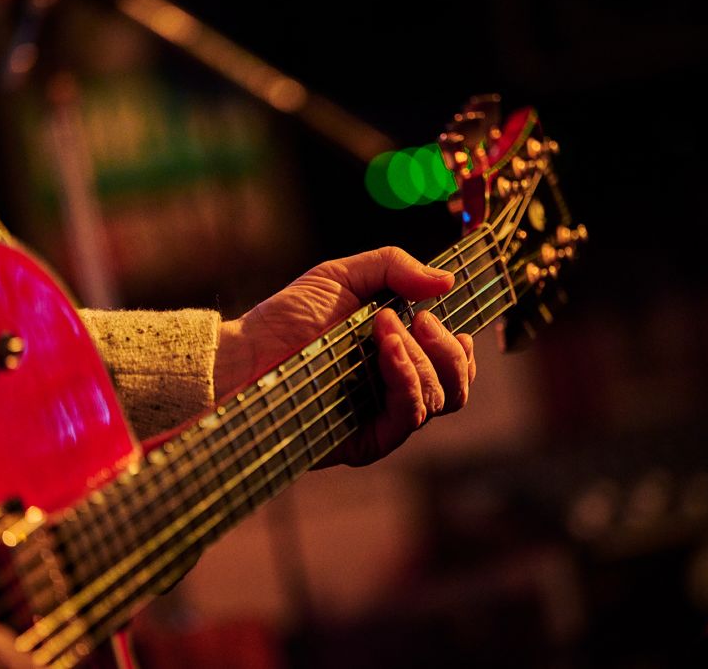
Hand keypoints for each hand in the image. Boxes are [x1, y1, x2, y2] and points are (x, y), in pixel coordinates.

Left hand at [215, 246, 475, 466]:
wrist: (246, 353)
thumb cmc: (288, 318)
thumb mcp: (342, 276)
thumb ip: (394, 268)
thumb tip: (448, 280)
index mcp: (398, 357)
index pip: (453, 366)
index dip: (462, 348)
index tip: (455, 321)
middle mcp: (396, 391)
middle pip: (456, 386)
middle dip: (446, 348)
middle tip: (419, 318)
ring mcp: (383, 417)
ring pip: (439, 399)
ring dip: (421, 356)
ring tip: (384, 326)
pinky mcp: (367, 441)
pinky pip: (409, 415)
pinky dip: (407, 378)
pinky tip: (387, 350)